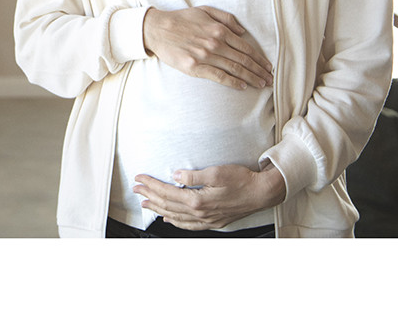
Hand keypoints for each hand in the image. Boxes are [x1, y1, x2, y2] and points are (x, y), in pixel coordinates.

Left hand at [133, 162, 286, 230]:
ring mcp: (206, 219)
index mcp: (198, 200)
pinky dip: (175, 221)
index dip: (152, 185)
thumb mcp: (217, 172)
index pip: (168, 192)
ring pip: (175, 216)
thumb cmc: (241, 180)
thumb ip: (194, 176)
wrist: (260, 193)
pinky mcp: (212, 221)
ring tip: (146, 203)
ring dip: (158, 208)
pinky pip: (188, 225)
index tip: (140, 178)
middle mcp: (200, 213)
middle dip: (150, 195)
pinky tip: (168, 218)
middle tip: (137, 189)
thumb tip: (176, 176)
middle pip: (168, 205)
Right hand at [142, 6, 272, 89]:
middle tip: (270, 79)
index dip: (259, 58)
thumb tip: (242, 32)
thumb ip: (226, 19)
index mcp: (219, 30)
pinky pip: (219, 77)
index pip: (246, 47)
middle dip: (259, 71)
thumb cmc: (181, 19)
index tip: (268, 66)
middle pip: (244, 60)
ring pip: (235, 69)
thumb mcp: (205, 10)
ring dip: (251, 78)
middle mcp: (215, 43)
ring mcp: (206, 56)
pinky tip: (242, 86)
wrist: (158, 29)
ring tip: (261, 84)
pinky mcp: (196, 68)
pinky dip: (233, 82)